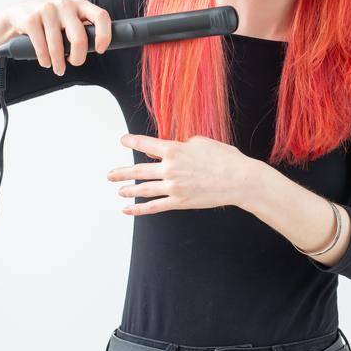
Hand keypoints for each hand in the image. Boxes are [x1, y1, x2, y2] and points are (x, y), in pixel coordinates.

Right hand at [0, 0, 113, 75]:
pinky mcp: (31, 19)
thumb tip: (97, 46)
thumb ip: (83, 27)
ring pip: (58, 46)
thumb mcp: (69, 17)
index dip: (105, 35)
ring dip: (59, 63)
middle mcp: (65, 4)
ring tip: (59, 69)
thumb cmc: (50, 20)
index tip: (100, 50)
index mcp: (80, 4)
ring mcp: (47, 10)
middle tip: (75, 63)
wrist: (17, 13)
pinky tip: (46, 62)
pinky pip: (41, 47)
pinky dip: (45, 60)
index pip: (101, 16)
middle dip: (78, 57)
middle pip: (79, 38)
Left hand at [108, 133, 262, 215]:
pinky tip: (127, 209)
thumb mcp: (203, 142)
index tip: (123, 140)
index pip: (146, 144)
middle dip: (122, 173)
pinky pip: (154, 206)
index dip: (132, 141)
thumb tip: (174, 148)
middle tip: (110, 175)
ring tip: (119, 191)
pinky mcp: (179, 201)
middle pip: (138, 170)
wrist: (240, 180)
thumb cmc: (226, 158)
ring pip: (143, 189)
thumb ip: (184, 144)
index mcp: (174, 150)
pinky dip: (139, 209)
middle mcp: (169, 168)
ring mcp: (173, 187)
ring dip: (128, 190)